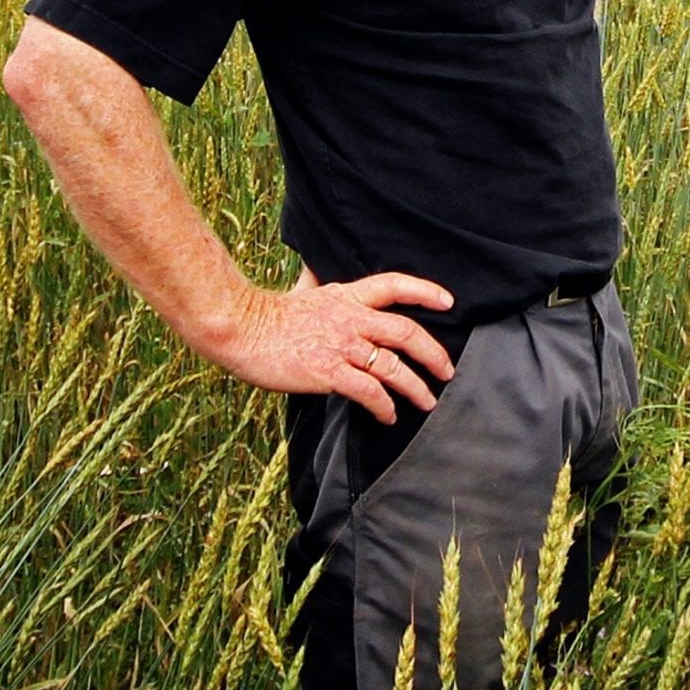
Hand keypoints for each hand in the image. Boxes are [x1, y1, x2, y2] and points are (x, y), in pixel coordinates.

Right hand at [214, 269, 455, 424]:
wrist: (241, 328)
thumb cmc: (267, 315)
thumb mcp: (302, 291)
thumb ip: (319, 287)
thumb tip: (314, 272)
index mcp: (346, 296)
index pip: (394, 285)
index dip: (425, 291)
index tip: (448, 301)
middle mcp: (351, 318)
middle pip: (406, 332)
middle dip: (433, 354)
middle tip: (447, 371)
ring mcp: (341, 346)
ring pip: (393, 367)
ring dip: (416, 388)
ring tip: (427, 402)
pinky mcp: (328, 372)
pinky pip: (369, 392)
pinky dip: (384, 407)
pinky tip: (388, 416)